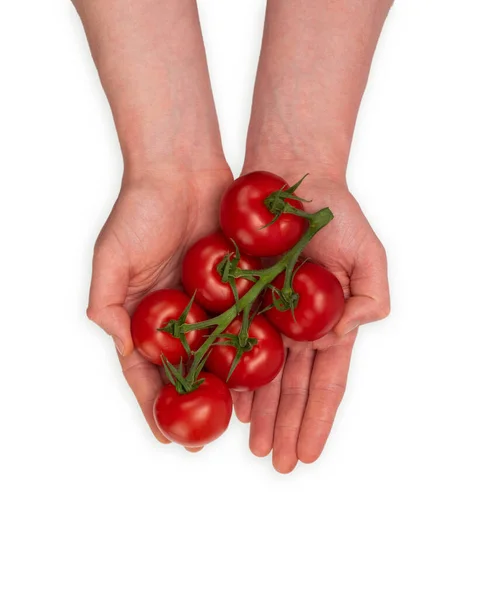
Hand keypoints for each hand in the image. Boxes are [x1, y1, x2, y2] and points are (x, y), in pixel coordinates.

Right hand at [87, 167, 232, 442]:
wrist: (183, 168)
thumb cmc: (140, 208)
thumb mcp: (112, 256)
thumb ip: (107, 303)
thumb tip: (117, 346)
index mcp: (143, 315)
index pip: (144, 370)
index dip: (153, 403)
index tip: (165, 436)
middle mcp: (175, 315)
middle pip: (183, 371)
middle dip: (192, 406)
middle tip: (204, 441)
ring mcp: (207, 303)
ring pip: (216, 355)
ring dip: (223, 388)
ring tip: (236, 420)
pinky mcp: (235, 287)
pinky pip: (244, 323)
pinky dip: (249, 350)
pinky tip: (261, 375)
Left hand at [233, 172, 389, 472]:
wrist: (290, 178)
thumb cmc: (335, 214)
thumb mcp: (369, 256)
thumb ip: (370, 300)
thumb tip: (342, 339)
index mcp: (331, 324)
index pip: (326, 384)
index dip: (317, 421)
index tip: (306, 455)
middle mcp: (298, 329)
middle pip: (291, 390)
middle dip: (285, 428)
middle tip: (275, 464)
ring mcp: (268, 317)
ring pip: (263, 377)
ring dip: (260, 414)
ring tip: (253, 446)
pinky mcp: (238, 301)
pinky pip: (233, 345)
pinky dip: (234, 376)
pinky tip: (231, 403)